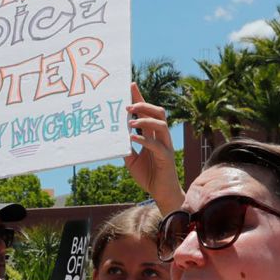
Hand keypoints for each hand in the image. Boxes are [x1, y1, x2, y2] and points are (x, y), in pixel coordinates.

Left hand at [122, 84, 179, 205]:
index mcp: (153, 135)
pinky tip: (133, 138)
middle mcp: (161, 137)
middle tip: (128, 105)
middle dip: (144, 104)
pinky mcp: (166, 158)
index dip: (139, 98)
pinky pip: (157, 145)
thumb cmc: (148, 176)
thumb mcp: (132, 160)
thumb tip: (113, 138)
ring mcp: (165, 146)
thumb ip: (125, 148)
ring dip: (145, 120)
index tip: (130, 85)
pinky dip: (145, 140)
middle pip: (158, 112)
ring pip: (161, 124)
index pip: (147, 112)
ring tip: (130, 121)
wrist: (161, 193)